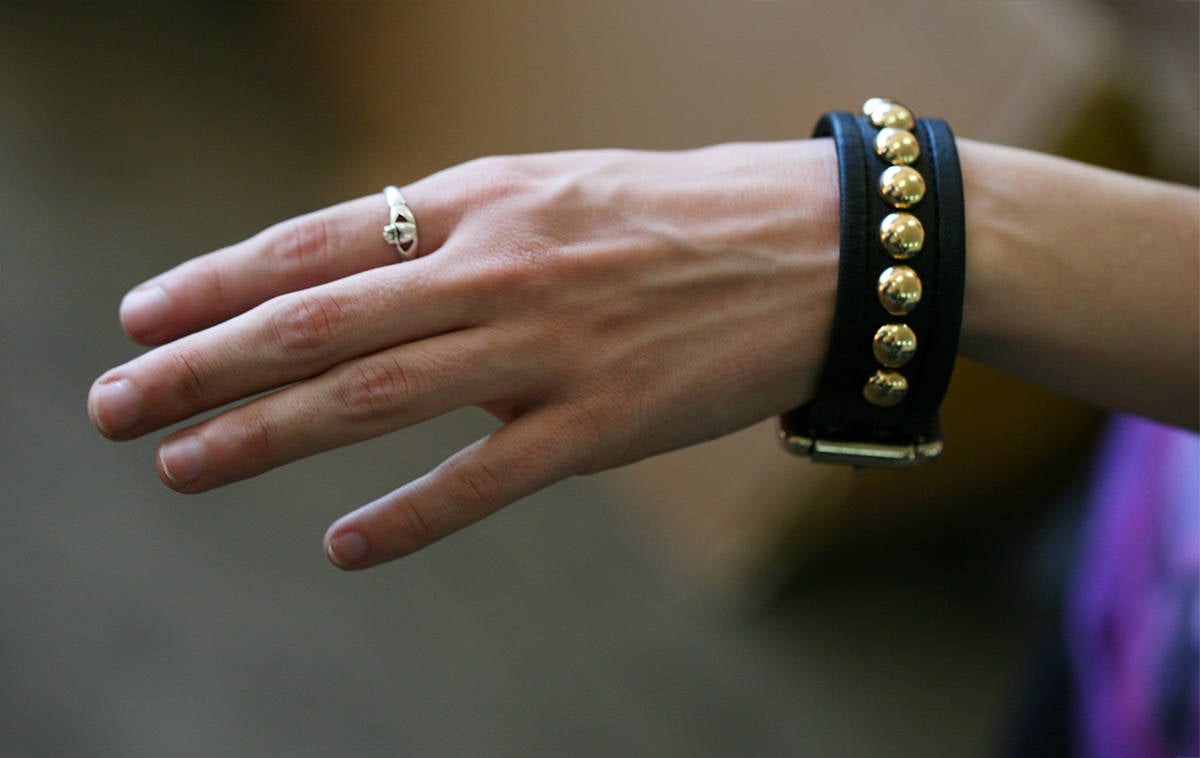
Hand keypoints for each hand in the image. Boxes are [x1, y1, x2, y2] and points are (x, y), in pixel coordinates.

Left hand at [87, 141, 838, 568]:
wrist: (815, 248)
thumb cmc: (677, 215)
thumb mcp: (553, 189)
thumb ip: (456, 226)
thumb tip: (357, 268)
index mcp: (483, 197)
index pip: (317, 241)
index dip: (220, 282)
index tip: (142, 317)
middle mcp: (499, 266)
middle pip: (319, 324)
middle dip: (201, 367)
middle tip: (110, 406)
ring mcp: (550, 347)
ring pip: (376, 397)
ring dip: (265, 437)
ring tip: (179, 465)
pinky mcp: (604, 423)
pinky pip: (486, 477)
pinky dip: (409, 515)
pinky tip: (344, 547)